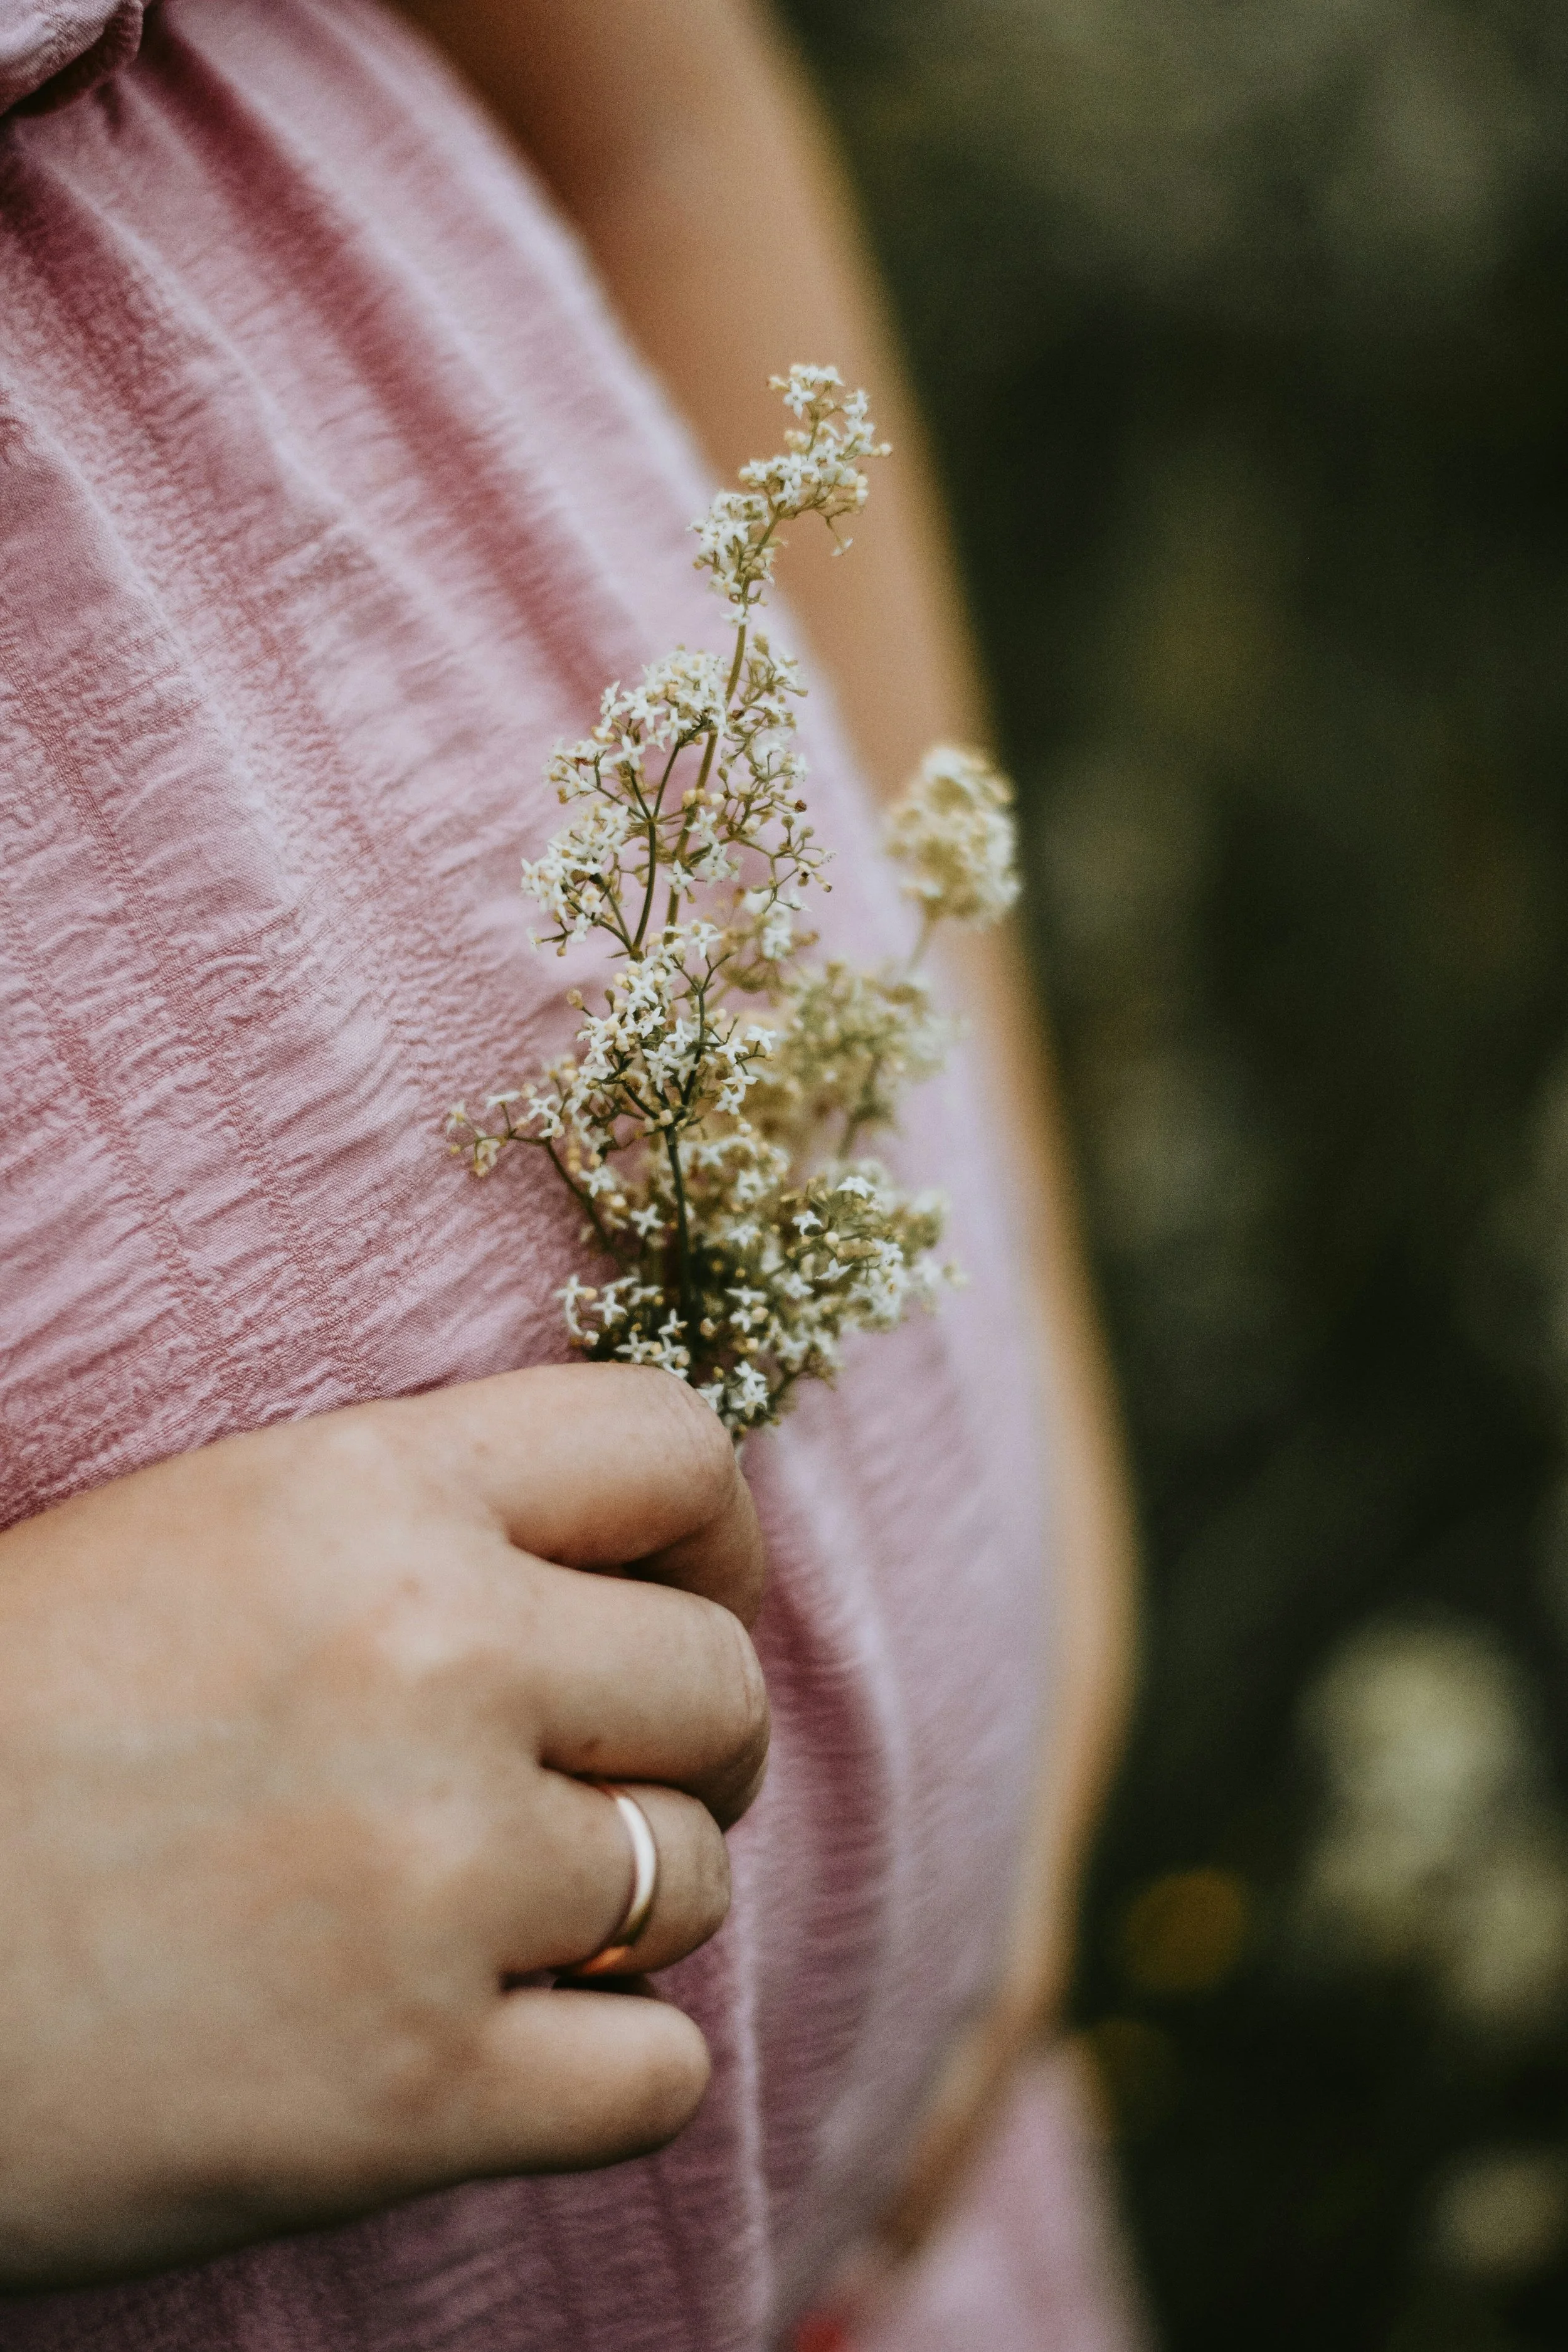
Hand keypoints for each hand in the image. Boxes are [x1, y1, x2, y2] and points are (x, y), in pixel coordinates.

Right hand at [0, 1364, 767, 2292]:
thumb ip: (421, 1533)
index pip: (672, 1448)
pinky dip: (603, 2071)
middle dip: (684, 1744)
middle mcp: (430, 1659)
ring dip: (620, 1914)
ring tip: (477, 1924)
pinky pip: (660, 2073)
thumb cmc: (5, 1734)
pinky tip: (492, 2048)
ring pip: (696, 1879)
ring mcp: (433, 1883)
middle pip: (717, 1684)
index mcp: (365, 1495)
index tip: (678, 1604)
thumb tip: (632, 1578)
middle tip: (591, 1792)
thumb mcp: (204, 1543)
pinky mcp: (415, 2094)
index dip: (710, 1538)